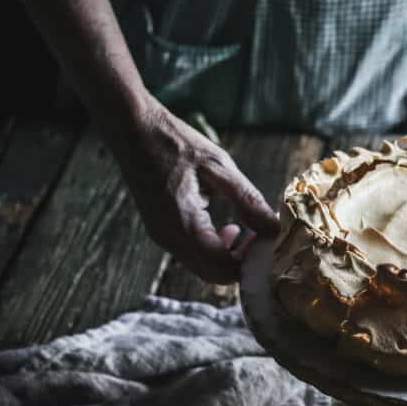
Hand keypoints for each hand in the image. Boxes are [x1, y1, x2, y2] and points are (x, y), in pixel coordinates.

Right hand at [112, 98, 278, 282]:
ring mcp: (163, 238)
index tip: (269, 242)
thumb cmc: (175, 143)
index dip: (251, 262)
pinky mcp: (163, 232)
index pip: (223, 268)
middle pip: (214, 275)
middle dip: (242, 263)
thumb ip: (247, 201)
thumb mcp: (219, 166)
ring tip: (246, 230)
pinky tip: (228, 226)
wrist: (132, 130)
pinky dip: (216, 249)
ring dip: (229, 256)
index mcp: (182, 225)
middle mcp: (169, 239)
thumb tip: (274, 229)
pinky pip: (194, 254)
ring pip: (204, 267)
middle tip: (261, 238)